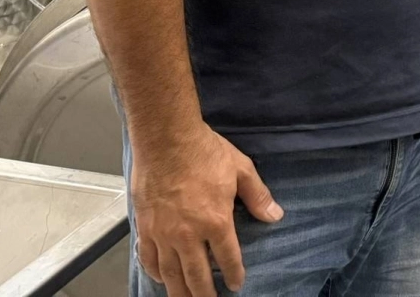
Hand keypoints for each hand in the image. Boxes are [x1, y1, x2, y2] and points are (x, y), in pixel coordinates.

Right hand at [130, 122, 281, 296]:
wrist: (166, 139)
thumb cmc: (204, 151)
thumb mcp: (241, 169)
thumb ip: (257, 196)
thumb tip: (274, 215)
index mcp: (216, 221)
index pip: (228, 258)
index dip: (234, 275)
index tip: (237, 285)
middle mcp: (188, 234)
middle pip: (197, 275)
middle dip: (205, 294)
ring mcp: (163, 233)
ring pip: (171, 274)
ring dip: (180, 291)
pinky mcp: (145, 226)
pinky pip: (148, 258)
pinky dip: (155, 272)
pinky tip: (162, 278)